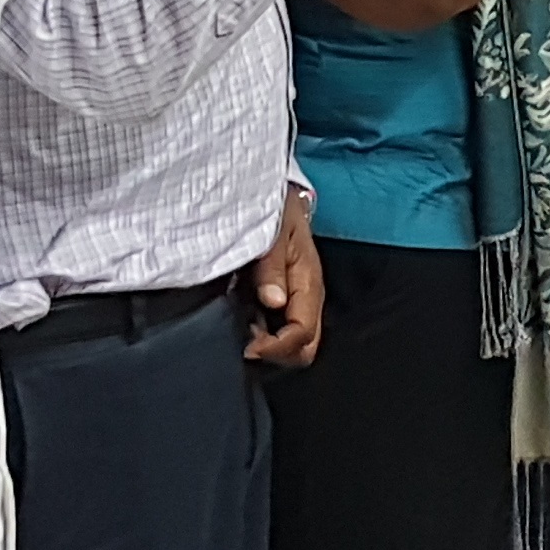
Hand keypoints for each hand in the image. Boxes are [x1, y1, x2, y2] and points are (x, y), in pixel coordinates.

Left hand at [244, 196, 324, 368]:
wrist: (279, 196)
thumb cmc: (278, 210)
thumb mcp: (274, 231)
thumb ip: (272, 267)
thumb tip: (273, 301)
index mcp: (310, 283)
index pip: (303, 333)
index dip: (276, 347)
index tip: (248, 346)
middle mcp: (307, 297)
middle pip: (305, 347)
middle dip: (276, 353)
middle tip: (245, 343)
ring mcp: (296, 300)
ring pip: (293, 342)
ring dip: (267, 343)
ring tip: (239, 329)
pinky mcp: (283, 298)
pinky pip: (279, 328)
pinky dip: (261, 333)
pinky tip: (241, 318)